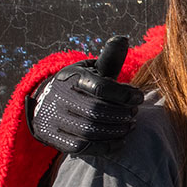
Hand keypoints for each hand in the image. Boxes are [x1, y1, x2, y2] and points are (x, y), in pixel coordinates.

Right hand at [32, 38, 141, 156]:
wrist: (47, 102)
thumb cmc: (80, 85)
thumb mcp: (91, 69)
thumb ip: (109, 59)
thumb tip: (122, 38)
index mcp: (71, 78)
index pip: (100, 88)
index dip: (124, 95)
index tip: (139, 98)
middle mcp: (58, 98)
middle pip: (95, 111)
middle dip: (120, 114)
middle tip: (134, 114)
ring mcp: (53, 119)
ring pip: (89, 131)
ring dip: (115, 131)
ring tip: (129, 126)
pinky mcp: (53, 138)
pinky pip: (82, 148)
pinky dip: (104, 147)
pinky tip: (120, 141)